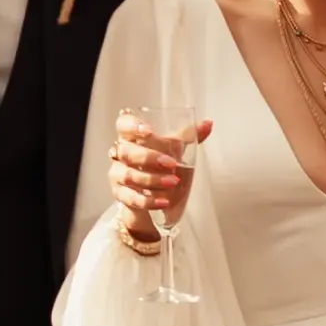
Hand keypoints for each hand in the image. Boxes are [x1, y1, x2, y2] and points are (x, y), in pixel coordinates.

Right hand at [108, 113, 208, 243]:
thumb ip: (188, 136)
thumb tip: (208, 123)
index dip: (132, 125)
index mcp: (131, 137)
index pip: (123, 124)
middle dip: (149, 157)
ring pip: (128, 175)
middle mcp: (120, 154)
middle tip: (172, 163)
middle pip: (127, 151)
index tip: (149, 131)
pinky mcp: (120, 195)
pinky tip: (164, 201)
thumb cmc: (158, 164)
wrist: (148, 193)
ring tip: (173, 182)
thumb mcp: (173, 148)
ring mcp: (117, 175)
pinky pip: (131, 198)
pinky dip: (148, 201)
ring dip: (152, 179)